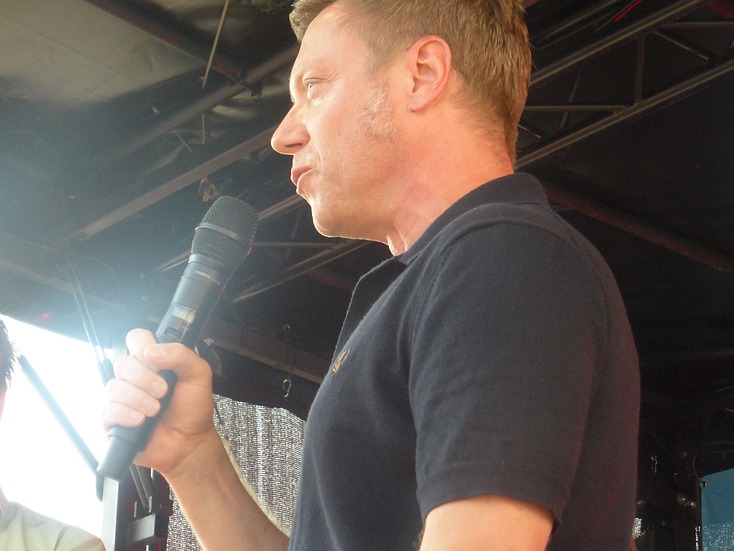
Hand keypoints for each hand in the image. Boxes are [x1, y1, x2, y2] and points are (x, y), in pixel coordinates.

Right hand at [102, 328, 218, 477]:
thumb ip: (181, 355)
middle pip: (123, 363)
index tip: (156, 361)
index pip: (136, 339)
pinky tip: (141, 421)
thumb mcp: (198, 375)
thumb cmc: (192, 409)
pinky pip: (108, 410)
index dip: (141, 345)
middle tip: (163, 392)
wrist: (189, 443)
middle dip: (145, 378)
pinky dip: (126, 415)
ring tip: (155, 410)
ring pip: (114, 386)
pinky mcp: (114, 420)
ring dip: (138, 399)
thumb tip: (151, 351)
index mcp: (154, 362)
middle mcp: (135, 378)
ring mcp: (123, 398)